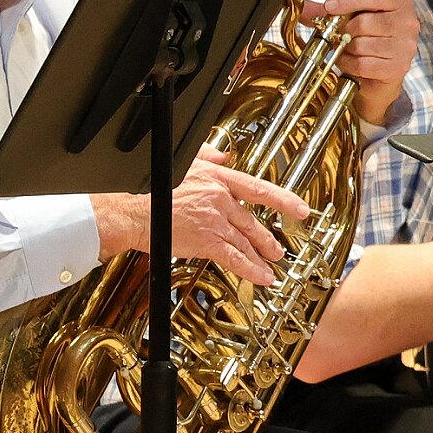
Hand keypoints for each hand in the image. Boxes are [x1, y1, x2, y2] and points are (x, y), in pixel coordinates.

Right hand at [94, 152, 312, 283]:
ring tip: (270, 265)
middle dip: (267, 238)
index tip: (300, 209)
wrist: (132, 208)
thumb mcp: (183, 160)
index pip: (258, 189)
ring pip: (246, 241)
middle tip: (278, 248)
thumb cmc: (150, 186)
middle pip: (252, 221)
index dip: (284, 200)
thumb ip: (207, 156)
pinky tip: (262, 276)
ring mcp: (215, 220)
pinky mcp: (206, 241)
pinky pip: (234, 258)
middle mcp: (220, 198)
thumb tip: (223, 155)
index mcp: (217, 177)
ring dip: (261, 256)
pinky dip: (251, 269)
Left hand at [306, 0, 421, 124]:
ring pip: (361, 45)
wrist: (382, 74)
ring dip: (346, 49)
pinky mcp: (397, 68)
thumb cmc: (370, 39)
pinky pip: (362, 64)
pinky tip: (349, 62)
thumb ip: (331, 11)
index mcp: (400, 3)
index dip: (348, 0)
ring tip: (347, 49)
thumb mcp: (354, 17)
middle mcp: (408, 23)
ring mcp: (405, 47)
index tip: (329, 6)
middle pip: (364, 23)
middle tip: (340, 35)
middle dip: (345, 31)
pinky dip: (349, 64)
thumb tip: (303, 9)